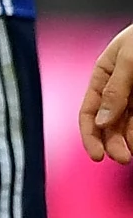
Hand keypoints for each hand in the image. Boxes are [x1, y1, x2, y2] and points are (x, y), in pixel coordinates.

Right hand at [80, 22, 132, 161]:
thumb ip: (115, 89)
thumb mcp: (129, 59)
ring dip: (127, 141)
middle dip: (112, 142)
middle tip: (123, 158)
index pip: (89, 109)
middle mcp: (118, 88)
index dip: (89, 134)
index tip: (97, 155)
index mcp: (104, 73)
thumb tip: (100, 120)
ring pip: (127, 125)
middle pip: (108, 122)